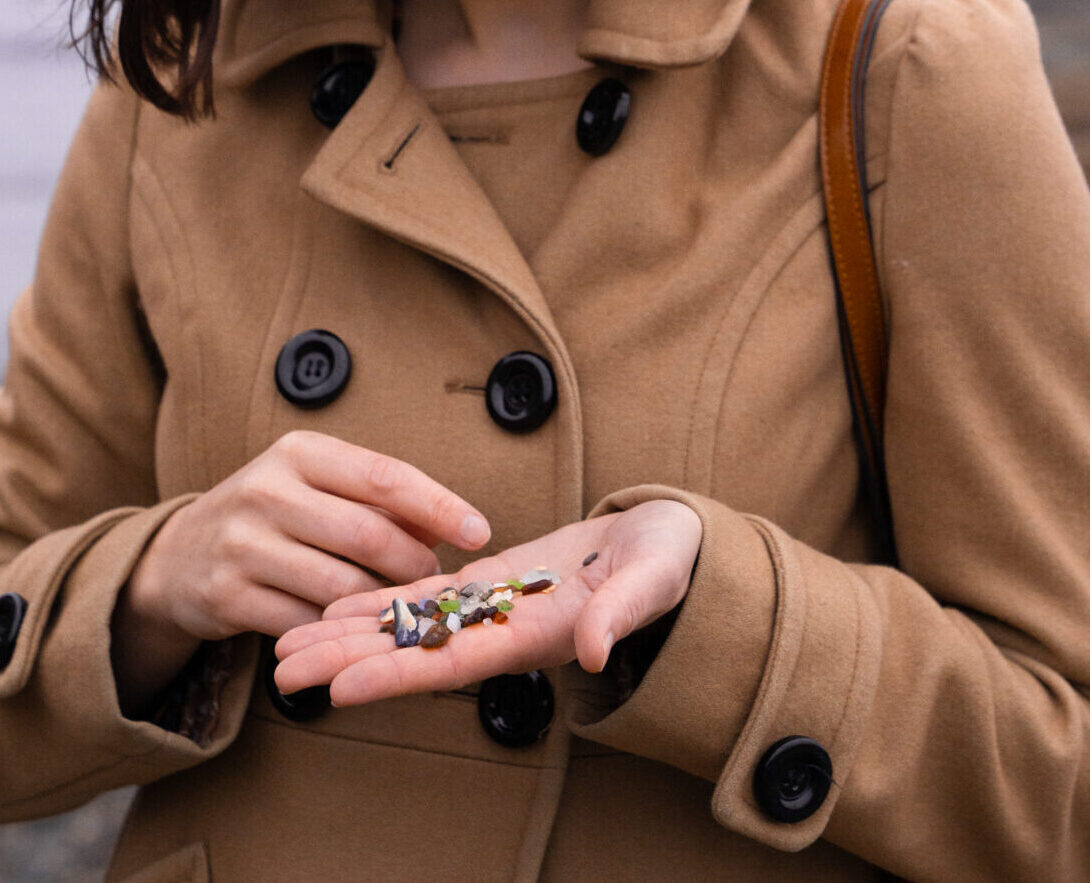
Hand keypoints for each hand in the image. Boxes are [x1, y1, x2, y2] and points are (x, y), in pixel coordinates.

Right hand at [112, 430, 489, 710]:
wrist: (181, 553)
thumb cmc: (274, 513)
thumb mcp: (314, 485)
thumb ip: (374, 499)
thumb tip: (450, 523)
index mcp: (300, 453)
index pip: (384, 476)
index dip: (438, 505)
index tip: (479, 530)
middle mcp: (268, 491)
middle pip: (367, 534)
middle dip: (415, 564)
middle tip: (440, 581)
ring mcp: (243, 545)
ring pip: (340, 587)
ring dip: (383, 604)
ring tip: (403, 607)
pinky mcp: (227, 596)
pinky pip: (306, 624)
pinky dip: (338, 632)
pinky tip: (354, 630)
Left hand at [274, 499, 701, 706]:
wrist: (669, 541)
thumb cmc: (668, 561)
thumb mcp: (653, 580)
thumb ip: (623, 614)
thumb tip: (594, 650)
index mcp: (534, 636)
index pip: (452, 664)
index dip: (394, 677)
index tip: (337, 690)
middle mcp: (501, 631)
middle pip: (412, 652)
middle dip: (345, 661)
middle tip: (279, 668)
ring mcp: (492, 607)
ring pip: (408, 625)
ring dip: (348, 633)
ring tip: (288, 642)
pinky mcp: (492, 579)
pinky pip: (426, 595)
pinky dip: (381, 600)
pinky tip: (337, 602)